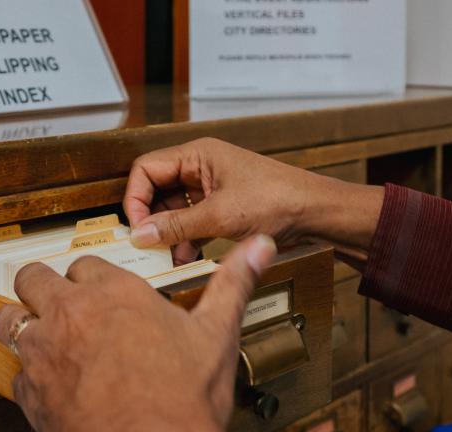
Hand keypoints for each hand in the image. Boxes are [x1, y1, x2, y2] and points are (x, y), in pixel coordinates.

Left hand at [0, 236, 276, 431]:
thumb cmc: (183, 402)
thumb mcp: (216, 334)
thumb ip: (233, 284)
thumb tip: (257, 248)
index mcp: (116, 293)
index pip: (84, 263)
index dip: (90, 276)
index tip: (96, 288)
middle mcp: (73, 313)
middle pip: (33, 278)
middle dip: (41, 286)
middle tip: (55, 300)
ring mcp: (45, 350)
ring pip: (10, 318)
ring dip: (23, 322)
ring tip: (41, 334)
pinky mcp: (29, 390)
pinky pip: (15, 372)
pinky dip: (28, 376)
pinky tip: (49, 383)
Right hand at [124, 138, 383, 264]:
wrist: (315, 213)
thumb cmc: (276, 201)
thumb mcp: (219, 216)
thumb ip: (176, 226)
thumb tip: (140, 235)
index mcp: (196, 155)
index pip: (146, 169)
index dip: (135, 198)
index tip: (136, 228)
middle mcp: (199, 167)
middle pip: (156, 189)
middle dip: (151, 218)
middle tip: (148, 245)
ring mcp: (210, 187)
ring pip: (173, 207)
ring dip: (169, 232)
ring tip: (170, 256)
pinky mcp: (221, 206)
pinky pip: (191, 219)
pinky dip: (186, 237)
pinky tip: (188, 256)